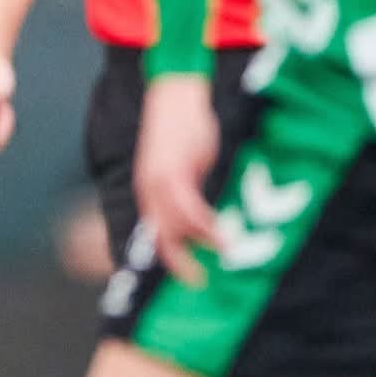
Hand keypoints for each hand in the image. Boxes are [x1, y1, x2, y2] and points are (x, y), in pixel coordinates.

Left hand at [134, 73, 218, 285]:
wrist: (175, 95)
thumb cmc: (181, 128)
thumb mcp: (180, 164)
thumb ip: (186, 188)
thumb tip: (200, 211)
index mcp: (149, 191)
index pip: (154, 234)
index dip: (169, 257)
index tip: (188, 275)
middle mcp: (149, 191)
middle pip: (160, 238)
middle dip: (179, 263)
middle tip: (200, 281)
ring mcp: (160, 184)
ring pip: (176, 227)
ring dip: (201, 245)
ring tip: (226, 254)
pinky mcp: (175, 174)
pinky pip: (190, 210)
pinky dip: (206, 228)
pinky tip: (221, 237)